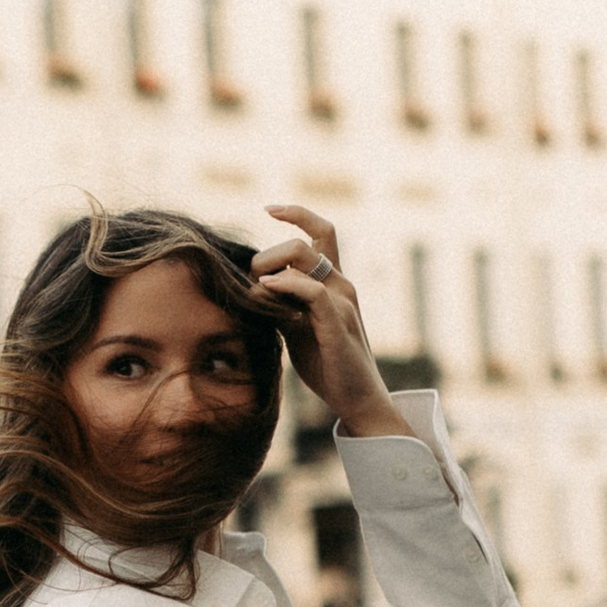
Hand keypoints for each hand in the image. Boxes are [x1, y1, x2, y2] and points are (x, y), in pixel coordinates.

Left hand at [252, 208, 412, 438]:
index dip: (297, 212)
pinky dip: (283, 286)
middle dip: (267, 256)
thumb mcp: (295, 328)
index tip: (268, 208)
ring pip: (304, 257)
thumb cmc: (326, 364)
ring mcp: (342, 301)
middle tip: (250, 284)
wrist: (355, 398)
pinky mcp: (338, 321)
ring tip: (254, 295)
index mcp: (333, 282)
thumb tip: (251, 286)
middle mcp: (341, 284)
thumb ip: (279, 304)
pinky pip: (311, 290)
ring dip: (269, 268)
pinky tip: (264, 294)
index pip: (321, 231)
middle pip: (303, 242)